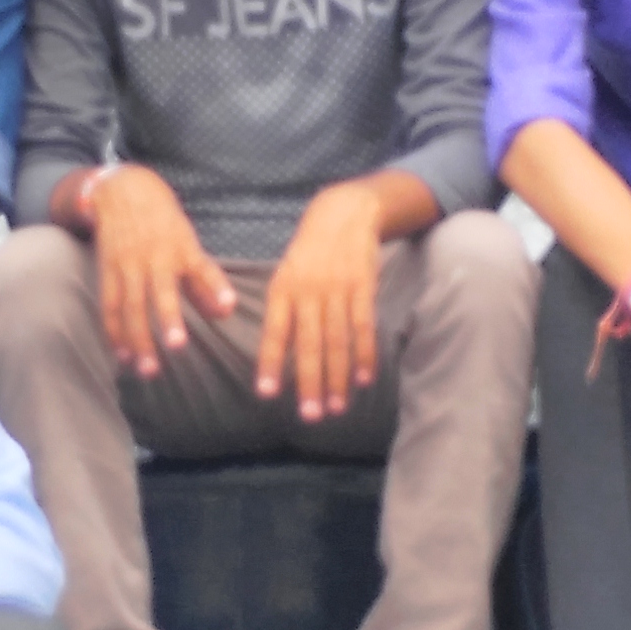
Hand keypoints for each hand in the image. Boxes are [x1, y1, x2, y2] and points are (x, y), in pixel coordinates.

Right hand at [81, 165, 235, 378]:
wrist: (124, 192)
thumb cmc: (165, 225)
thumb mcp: (190, 246)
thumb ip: (207, 281)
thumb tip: (226, 312)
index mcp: (181, 248)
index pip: (201, 268)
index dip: (214, 286)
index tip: (227, 307)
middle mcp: (153, 256)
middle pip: (159, 293)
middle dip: (168, 322)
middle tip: (177, 351)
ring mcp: (127, 264)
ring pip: (130, 306)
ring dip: (138, 339)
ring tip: (147, 369)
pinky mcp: (107, 270)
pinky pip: (109, 305)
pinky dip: (114, 331)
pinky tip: (122, 356)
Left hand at [253, 182, 387, 420]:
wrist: (342, 214)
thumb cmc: (309, 255)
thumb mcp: (286, 276)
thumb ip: (283, 314)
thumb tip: (276, 358)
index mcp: (282, 290)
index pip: (274, 332)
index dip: (270, 363)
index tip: (266, 393)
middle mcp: (308, 292)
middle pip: (309, 345)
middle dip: (309, 383)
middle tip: (310, 416)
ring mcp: (337, 290)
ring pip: (337, 342)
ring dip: (338, 378)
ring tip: (336, 408)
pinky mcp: (363, 288)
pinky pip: (363, 327)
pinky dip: (364, 355)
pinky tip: (364, 379)